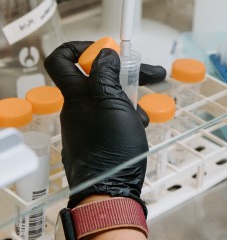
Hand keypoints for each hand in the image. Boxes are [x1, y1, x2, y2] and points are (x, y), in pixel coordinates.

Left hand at [44, 41, 165, 209]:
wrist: (111, 192)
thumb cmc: (111, 150)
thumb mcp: (114, 104)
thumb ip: (107, 75)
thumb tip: (102, 53)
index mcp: (77, 95)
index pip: (62, 59)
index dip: (82, 47)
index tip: (108, 51)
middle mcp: (77, 107)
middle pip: (98, 76)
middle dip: (126, 72)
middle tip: (150, 73)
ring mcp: (87, 123)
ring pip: (110, 97)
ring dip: (131, 98)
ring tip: (143, 113)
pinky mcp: (97, 137)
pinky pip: (113, 116)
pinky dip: (128, 116)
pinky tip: (139, 126)